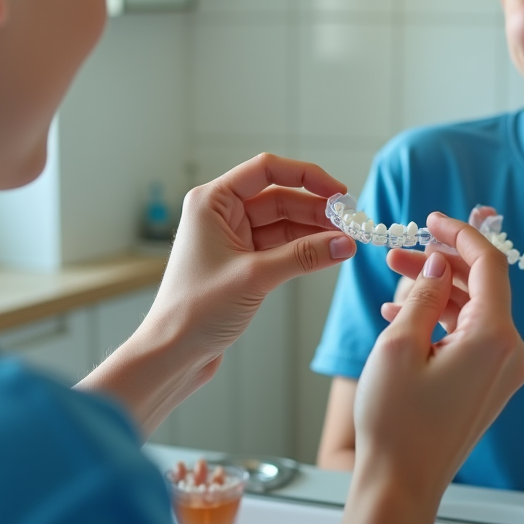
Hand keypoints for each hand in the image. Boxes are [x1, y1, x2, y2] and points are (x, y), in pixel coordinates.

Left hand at [139, 154, 354, 381]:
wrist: (172, 353)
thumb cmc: (196, 310)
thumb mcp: (255, 277)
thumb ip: (303, 256)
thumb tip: (345, 243)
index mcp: (211, 202)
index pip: (265, 170)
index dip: (306, 176)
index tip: (339, 193)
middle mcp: (219, 214)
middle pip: (279, 197)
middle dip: (316, 210)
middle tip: (351, 223)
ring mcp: (231, 238)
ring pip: (282, 223)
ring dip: (313, 232)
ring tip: (347, 242)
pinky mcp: (240, 262)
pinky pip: (279, 246)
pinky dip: (303, 250)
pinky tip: (329, 254)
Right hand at [344, 213, 523, 523]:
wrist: (401, 481)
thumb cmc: (396, 421)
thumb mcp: (398, 345)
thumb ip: (423, 293)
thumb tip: (440, 261)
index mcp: (493, 338)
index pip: (489, 264)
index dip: (461, 233)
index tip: (431, 218)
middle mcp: (508, 352)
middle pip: (481, 285)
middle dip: (441, 261)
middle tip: (400, 249)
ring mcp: (501, 371)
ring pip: (472, 309)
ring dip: (436, 288)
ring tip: (394, 276)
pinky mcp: (488, 384)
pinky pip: (469, 335)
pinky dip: (440, 317)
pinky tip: (403, 312)